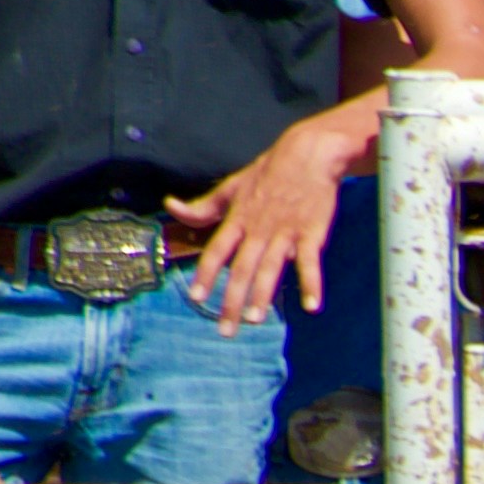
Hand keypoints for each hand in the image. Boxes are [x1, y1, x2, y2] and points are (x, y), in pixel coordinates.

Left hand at [167, 123, 351, 323]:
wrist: (308, 153)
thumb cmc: (270, 171)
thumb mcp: (233, 186)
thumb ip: (204, 205)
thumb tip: (172, 206)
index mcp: (238, 219)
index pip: (216, 251)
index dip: (205, 274)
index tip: (196, 298)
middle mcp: (258, 228)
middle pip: (241, 269)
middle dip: (231, 301)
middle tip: (225, 330)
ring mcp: (285, 231)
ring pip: (270, 268)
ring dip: (262, 296)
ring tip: (254, 320)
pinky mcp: (311, 232)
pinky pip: (309, 262)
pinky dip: (311, 283)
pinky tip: (311, 306)